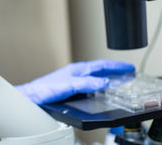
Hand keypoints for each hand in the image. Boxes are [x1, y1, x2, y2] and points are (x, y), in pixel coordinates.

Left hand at [15, 59, 134, 104]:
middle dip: (114, 70)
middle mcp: (76, 73)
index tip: (128, 67)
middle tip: (127, 72)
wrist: (33, 97)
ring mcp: (73, 80)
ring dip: (107, 78)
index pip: (100, 65)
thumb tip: (103, 81)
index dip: (116, 66)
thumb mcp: (69, 85)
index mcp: (77, 69)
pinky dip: (99, 86)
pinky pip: (89, 85)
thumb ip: (86, 83)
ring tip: (118, 80)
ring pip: (94, 77)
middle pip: (99, 69)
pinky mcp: (70, 88)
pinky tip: (100, 92)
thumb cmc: (45, 89)